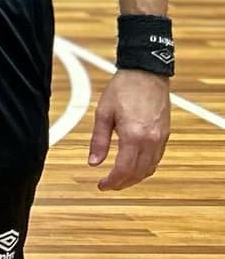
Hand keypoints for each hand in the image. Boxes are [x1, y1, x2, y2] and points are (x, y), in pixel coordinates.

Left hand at [86, 69, 169, 191]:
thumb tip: (93, 162)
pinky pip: (157, 159)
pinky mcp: (165, 134)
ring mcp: (161, 138)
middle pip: (138, 173)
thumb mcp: (103, 113)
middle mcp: (150, 140)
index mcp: (133, 135)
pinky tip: (134, 166)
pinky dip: (145, 167)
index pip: (124, 170)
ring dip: (135, 178)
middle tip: (109, 185)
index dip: (112, 182)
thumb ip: (98, 140)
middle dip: (122, 184)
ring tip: (119, 178)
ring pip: (150, 169)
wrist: (146, 73)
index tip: (102, 185)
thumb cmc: (124, 88)